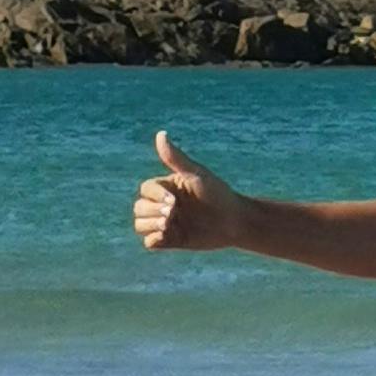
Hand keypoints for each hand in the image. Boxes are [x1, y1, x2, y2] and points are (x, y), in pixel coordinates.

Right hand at [133, 132, 245, 254]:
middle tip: (172, 213)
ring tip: (167, 225)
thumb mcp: (196, 175)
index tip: (173, 200)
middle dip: (152, 211)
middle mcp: (164, 204)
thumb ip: (176, 158)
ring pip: (140, 224)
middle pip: (139, 207)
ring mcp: (167, 223)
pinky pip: (150, 242)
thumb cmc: (218, 193)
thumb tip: (160, 133)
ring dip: (149, 225)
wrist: (236, 221)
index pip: (146, 189)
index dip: (154, 195)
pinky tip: (168, 235)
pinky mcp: (171, 240)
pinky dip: (153, 239)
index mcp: (168, 187)